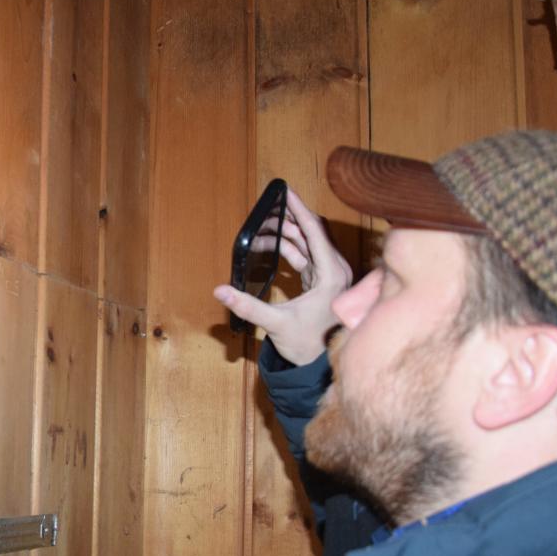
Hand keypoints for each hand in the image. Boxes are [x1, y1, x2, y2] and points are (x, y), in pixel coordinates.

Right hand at [214, 188, 352, 364]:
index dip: (299, 209)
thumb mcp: (275, 323)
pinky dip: (289, 248)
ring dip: (286, 234)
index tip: (286, 191)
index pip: (315, 231)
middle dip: (288, 219)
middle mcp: (335, 270)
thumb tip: (220, 290)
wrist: (316, 363)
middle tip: (268, 208)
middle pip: (312, 233)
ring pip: (308, 243)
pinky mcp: (322, 280)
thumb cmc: (306, 345)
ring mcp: (330, 274)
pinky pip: (306, 255)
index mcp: (331, 275)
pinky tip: (271, 246)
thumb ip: (247, 306)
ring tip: (263, 229)